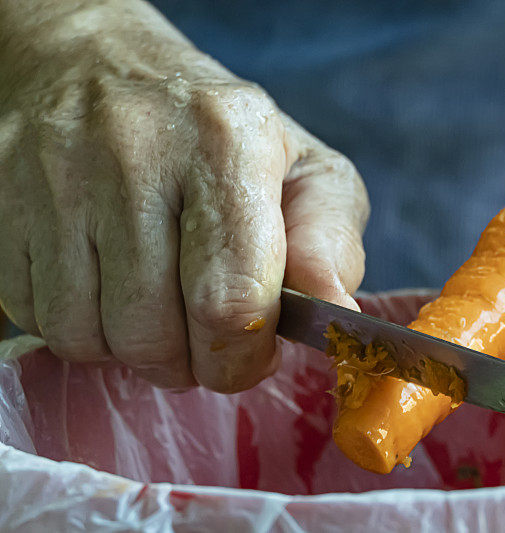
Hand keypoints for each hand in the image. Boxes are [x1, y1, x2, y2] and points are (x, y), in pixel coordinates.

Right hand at [0, 0, 367, 391]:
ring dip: (133, 349)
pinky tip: (109, 286)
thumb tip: (337, 311)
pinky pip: (39, 317)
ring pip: (89, 336)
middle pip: (153, 333)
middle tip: (206, 338)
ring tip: (159, 306)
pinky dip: (83, 326)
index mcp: (226, 140)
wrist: (103, 69)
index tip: (252, 355)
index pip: (230, 299)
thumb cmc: (222, 136)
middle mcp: (133, 152)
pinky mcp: (2, 201)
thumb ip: (331, 242)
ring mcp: (55, 175)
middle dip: (190, 364)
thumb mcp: (306, 171)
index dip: (243, 356)